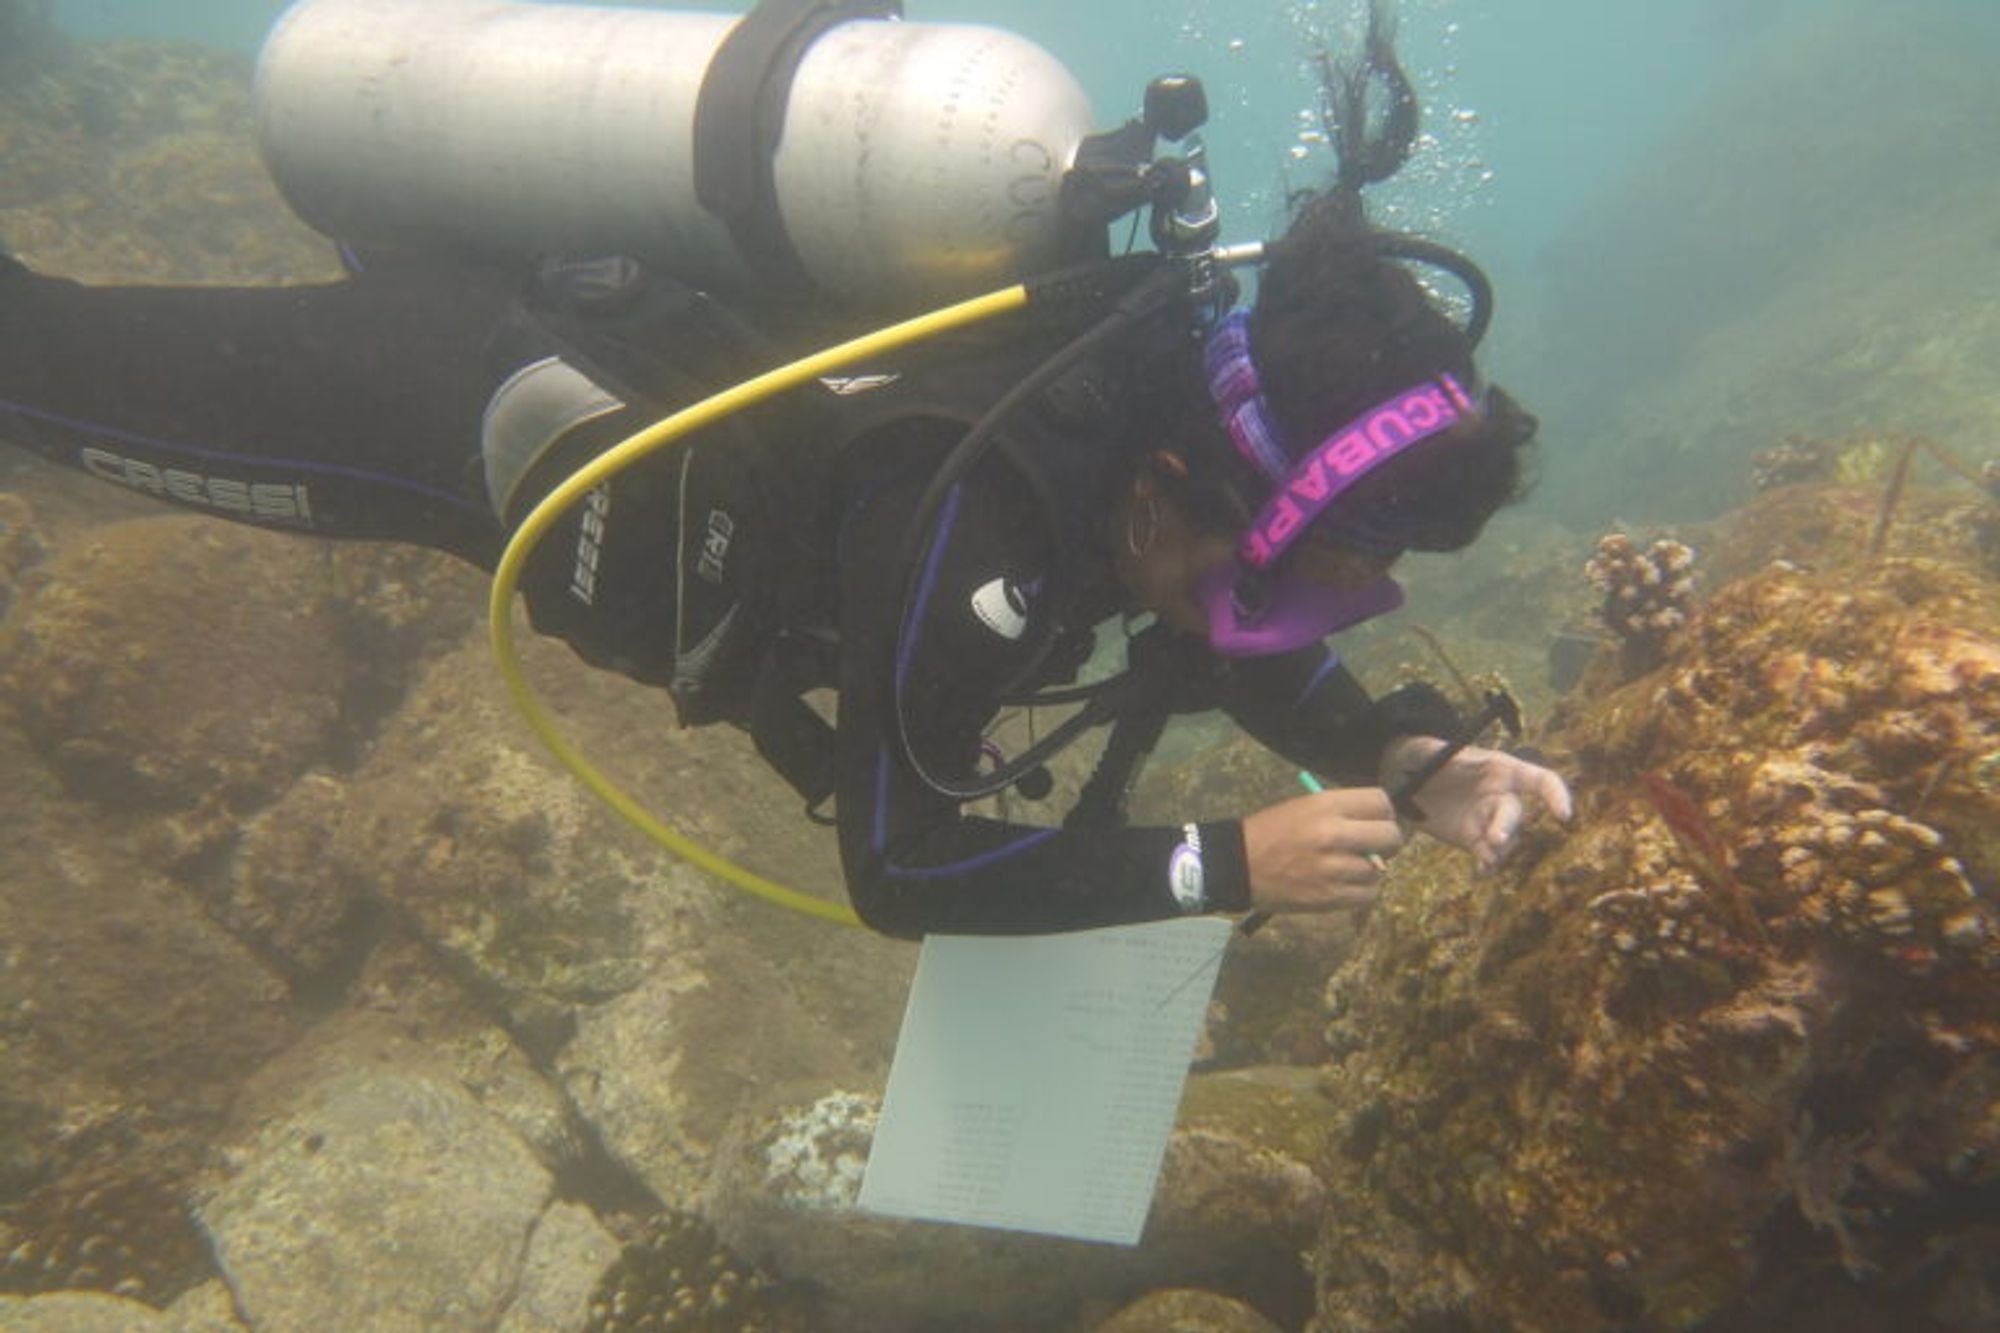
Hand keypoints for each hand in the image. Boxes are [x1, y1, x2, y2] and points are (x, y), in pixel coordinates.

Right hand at [1242, 787, 1404, 913]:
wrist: (1237, 865)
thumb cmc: (1270, 832)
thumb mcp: (1304, 807)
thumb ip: (1341, 813)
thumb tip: (1377, 824)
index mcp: (1326, 805)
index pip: (1381, 802)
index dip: (1383, 813)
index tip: (1376, 821)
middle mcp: (1334, 834)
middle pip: (1391, 836)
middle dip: (1387, 842)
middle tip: (1374, 847)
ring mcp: (1334, 868)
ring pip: (1381, 870)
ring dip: (1370, 870)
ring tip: (1349, 868)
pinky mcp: (1330, 896)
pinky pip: (1368, 895)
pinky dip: (1362, 891)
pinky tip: (1346, 884)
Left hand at [1382, 737, 1572, 870]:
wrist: (1403, 779)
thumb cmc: (1420, 755)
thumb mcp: (1426, 749)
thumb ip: (1439, 755)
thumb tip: (1447, 757)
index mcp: (1499, 768)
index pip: (1540, 780)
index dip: (1556, 795)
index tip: (1563, 816)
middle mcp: (1500, 794)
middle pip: (1517, 814)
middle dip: (1509, 827)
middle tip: (1495, 838)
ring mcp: (1488, 819)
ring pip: (1507, 839)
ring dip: (1499, 850)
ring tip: (1485, 858)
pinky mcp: (1473, 838)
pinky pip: (1489, 855)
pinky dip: (1488, 865)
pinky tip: (1482, 870)